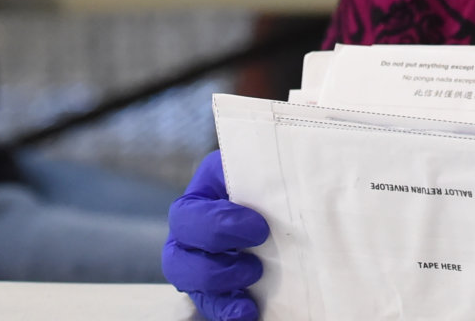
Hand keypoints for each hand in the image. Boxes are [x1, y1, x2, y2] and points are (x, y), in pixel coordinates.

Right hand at [163, 152, 269, 320]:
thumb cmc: (270, 178)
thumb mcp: (265, 168)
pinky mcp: (210, 286)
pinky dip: (224, 312)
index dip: (219, 225)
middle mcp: (187, 233)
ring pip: (186, 285)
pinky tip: (246, 314)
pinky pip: (206, 304)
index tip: (260, 229)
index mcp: (199, 197)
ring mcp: (194, 261)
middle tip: (255, 267)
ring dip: (217, 294)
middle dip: (214, 268)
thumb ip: (268, 176)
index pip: (189, 215)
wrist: (279, 195)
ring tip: (249, 296)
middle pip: (176, 258)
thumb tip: (298, 182)